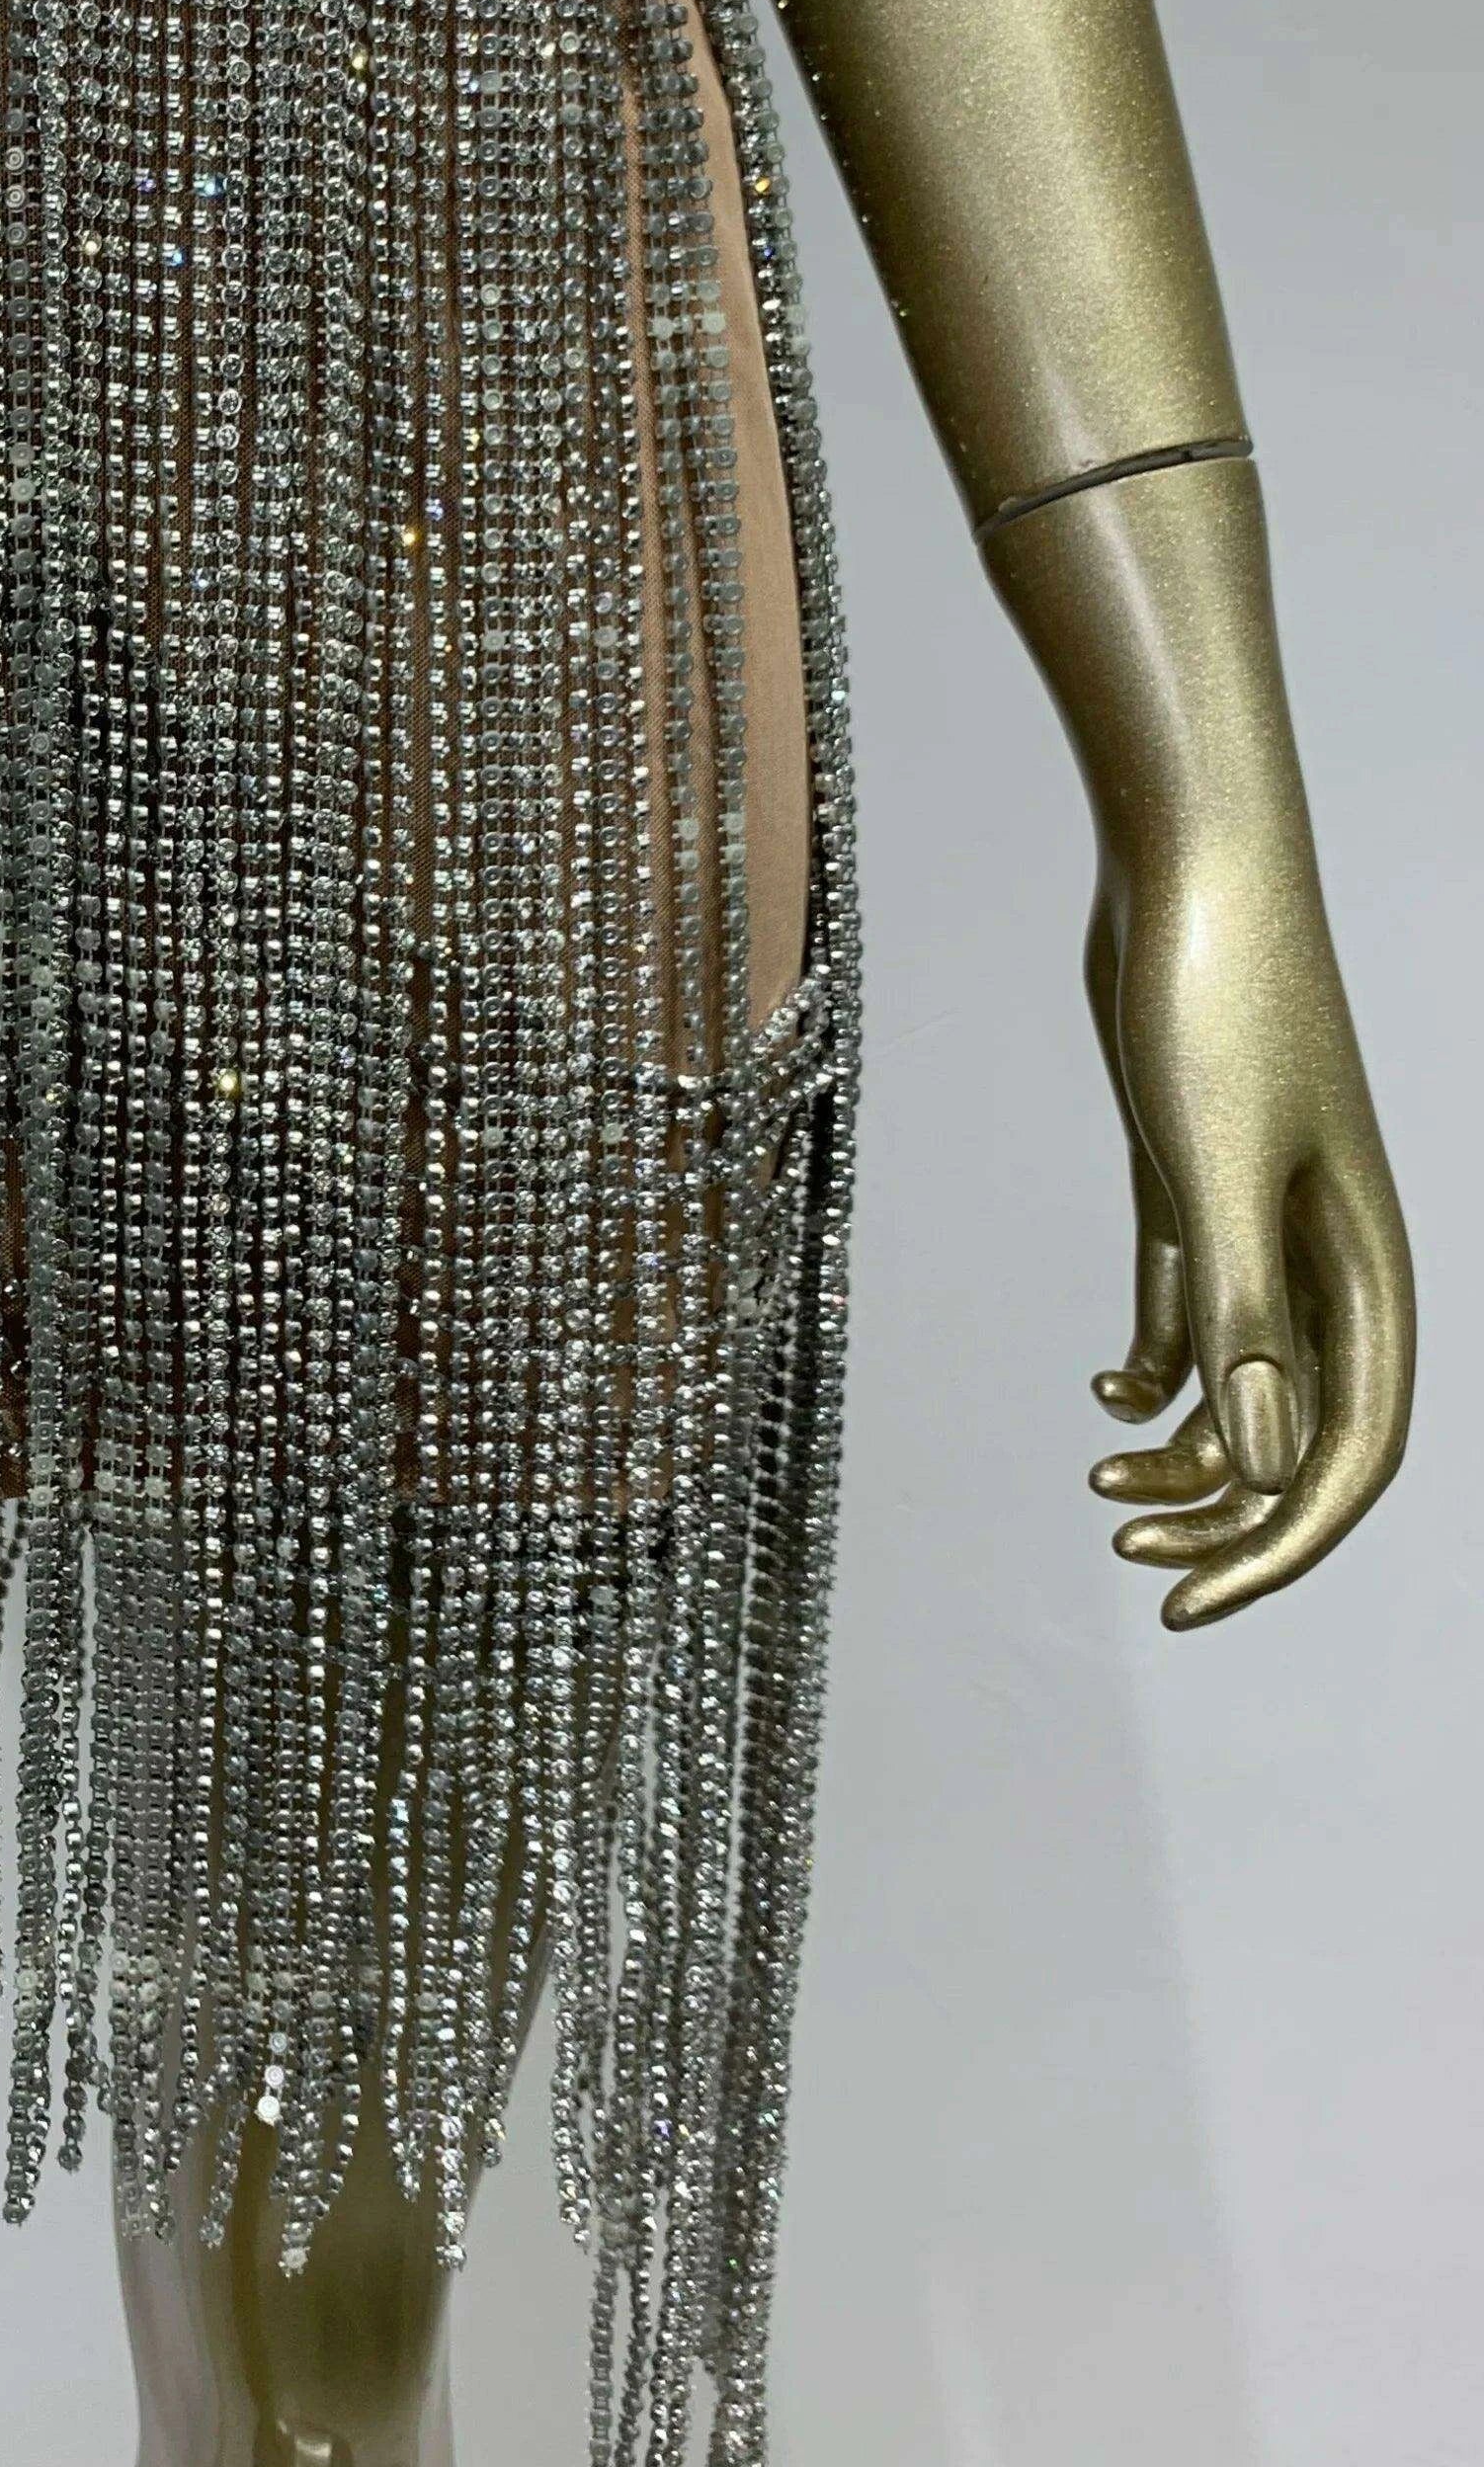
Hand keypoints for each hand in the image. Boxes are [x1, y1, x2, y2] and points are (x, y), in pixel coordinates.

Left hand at [1076, 836, 1411, 1628]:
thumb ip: (1243, 1311)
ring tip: (1098, 1475)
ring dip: (1189, 1449)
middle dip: (1228, 1514)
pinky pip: (1195, 1311)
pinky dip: (1158, 1368)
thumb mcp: (1213, 1165)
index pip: (1350, 1454)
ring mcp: (1263, 1219)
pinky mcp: (1196, 1181)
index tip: (1186, 1603)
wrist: (1183, 863)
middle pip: (1302, 1437)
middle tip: (1126, 1550)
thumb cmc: (1214, 997)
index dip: (1280, 1547)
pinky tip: (1105, 1394)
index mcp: (1368, 1267)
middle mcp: (1329, 1256)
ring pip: (1246, 1382)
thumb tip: (1267, 1459)